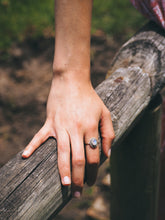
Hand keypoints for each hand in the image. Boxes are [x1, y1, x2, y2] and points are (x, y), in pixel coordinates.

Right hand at [22, 74, 114, 197]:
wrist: (72, 80)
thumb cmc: (90, 97)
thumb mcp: (105, 112)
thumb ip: (108, 133)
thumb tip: (107, 154)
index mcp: (90, 127)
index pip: (93, 155)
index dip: (94, 171)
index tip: (92, 181)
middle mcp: (75, 129)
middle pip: (78, 159)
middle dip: (79, 178)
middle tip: (78, 192)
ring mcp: (61, 126)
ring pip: (62, 153)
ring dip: (62, 171)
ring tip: (64, 185)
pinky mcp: (49, 122)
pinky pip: (39, 136)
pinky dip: (32, 146)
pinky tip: (25, 156)